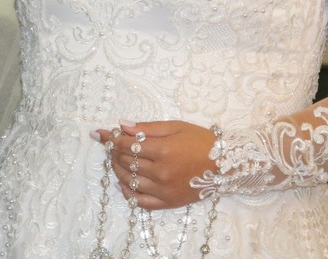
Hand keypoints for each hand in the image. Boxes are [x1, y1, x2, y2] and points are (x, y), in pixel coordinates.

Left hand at [93, 119, 216, 210]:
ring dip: (118, 169)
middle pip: (126, 162)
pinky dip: (128, 193)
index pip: (127, 145)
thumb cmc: (202, 141)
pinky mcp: (168, 203)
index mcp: (163, 150)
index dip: (111, 138)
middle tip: (110, 144)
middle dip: (114, 151)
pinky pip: (141, 202)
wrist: (227, 164)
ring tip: (116, 160)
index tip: (101, 134)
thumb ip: (148, 127)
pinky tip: (123, 184)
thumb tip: (122, 125)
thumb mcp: (176, 126)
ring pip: (130, 181)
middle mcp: (161, 172)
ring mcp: (164, 190)